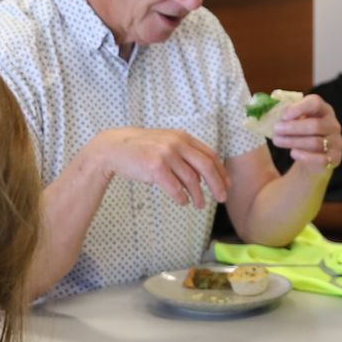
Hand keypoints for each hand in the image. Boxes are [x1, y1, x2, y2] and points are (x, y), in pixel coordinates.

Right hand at [95, 126, 229, 207]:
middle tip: (221, 198)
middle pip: (206, 166)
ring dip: (198, 195)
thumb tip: (204, 176)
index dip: (221, 172)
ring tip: (199, 205)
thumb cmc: (142, 149)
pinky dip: (181, 197)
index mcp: (183, 137)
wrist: (115, 148)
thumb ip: (185, 155)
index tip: (226, 185)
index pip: (210, 155)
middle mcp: (177, 143)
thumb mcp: (166, 144)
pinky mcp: (155, 167)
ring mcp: (166, 154)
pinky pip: (175, 188)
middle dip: (217, 185)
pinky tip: (183, 202)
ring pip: (191, 179)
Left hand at [268, 94, 341, 175]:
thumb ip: (290, 114)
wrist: (312, 156)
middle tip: (276, 129)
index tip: (283, 116)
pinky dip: (304, 156)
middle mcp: (333, 125)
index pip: (316, 103)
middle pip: (315, 125)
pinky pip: (321, 159)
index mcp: (324, 110)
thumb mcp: (296, 120)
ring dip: (293, 141)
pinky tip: (293, 153)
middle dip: (293, 128)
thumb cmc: (302, 133)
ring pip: (315, 142)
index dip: (299, 108)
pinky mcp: (335, 158)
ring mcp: (336, 142)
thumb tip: (283, 115)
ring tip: (277, 141)